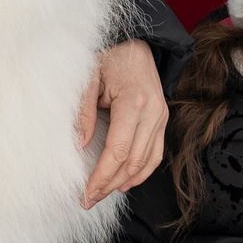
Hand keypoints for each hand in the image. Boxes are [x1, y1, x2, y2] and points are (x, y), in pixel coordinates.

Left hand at [76, 39, 167, 207]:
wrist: (136, 42)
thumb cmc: (109, 57)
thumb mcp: (88, 77)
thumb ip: (83, 111)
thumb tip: (79, 145)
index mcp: (134, 101)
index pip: (118, 150)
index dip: (102, 175)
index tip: (86, 191)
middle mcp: (153, 112)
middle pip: (132, 161)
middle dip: (109, 185)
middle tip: (87, 199)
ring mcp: (161, 117)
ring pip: (147, 162)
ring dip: (124, 183)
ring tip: (101, 194)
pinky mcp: (163, 120)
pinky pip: (155, 153)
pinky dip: (141, 172)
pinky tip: (124, 183)